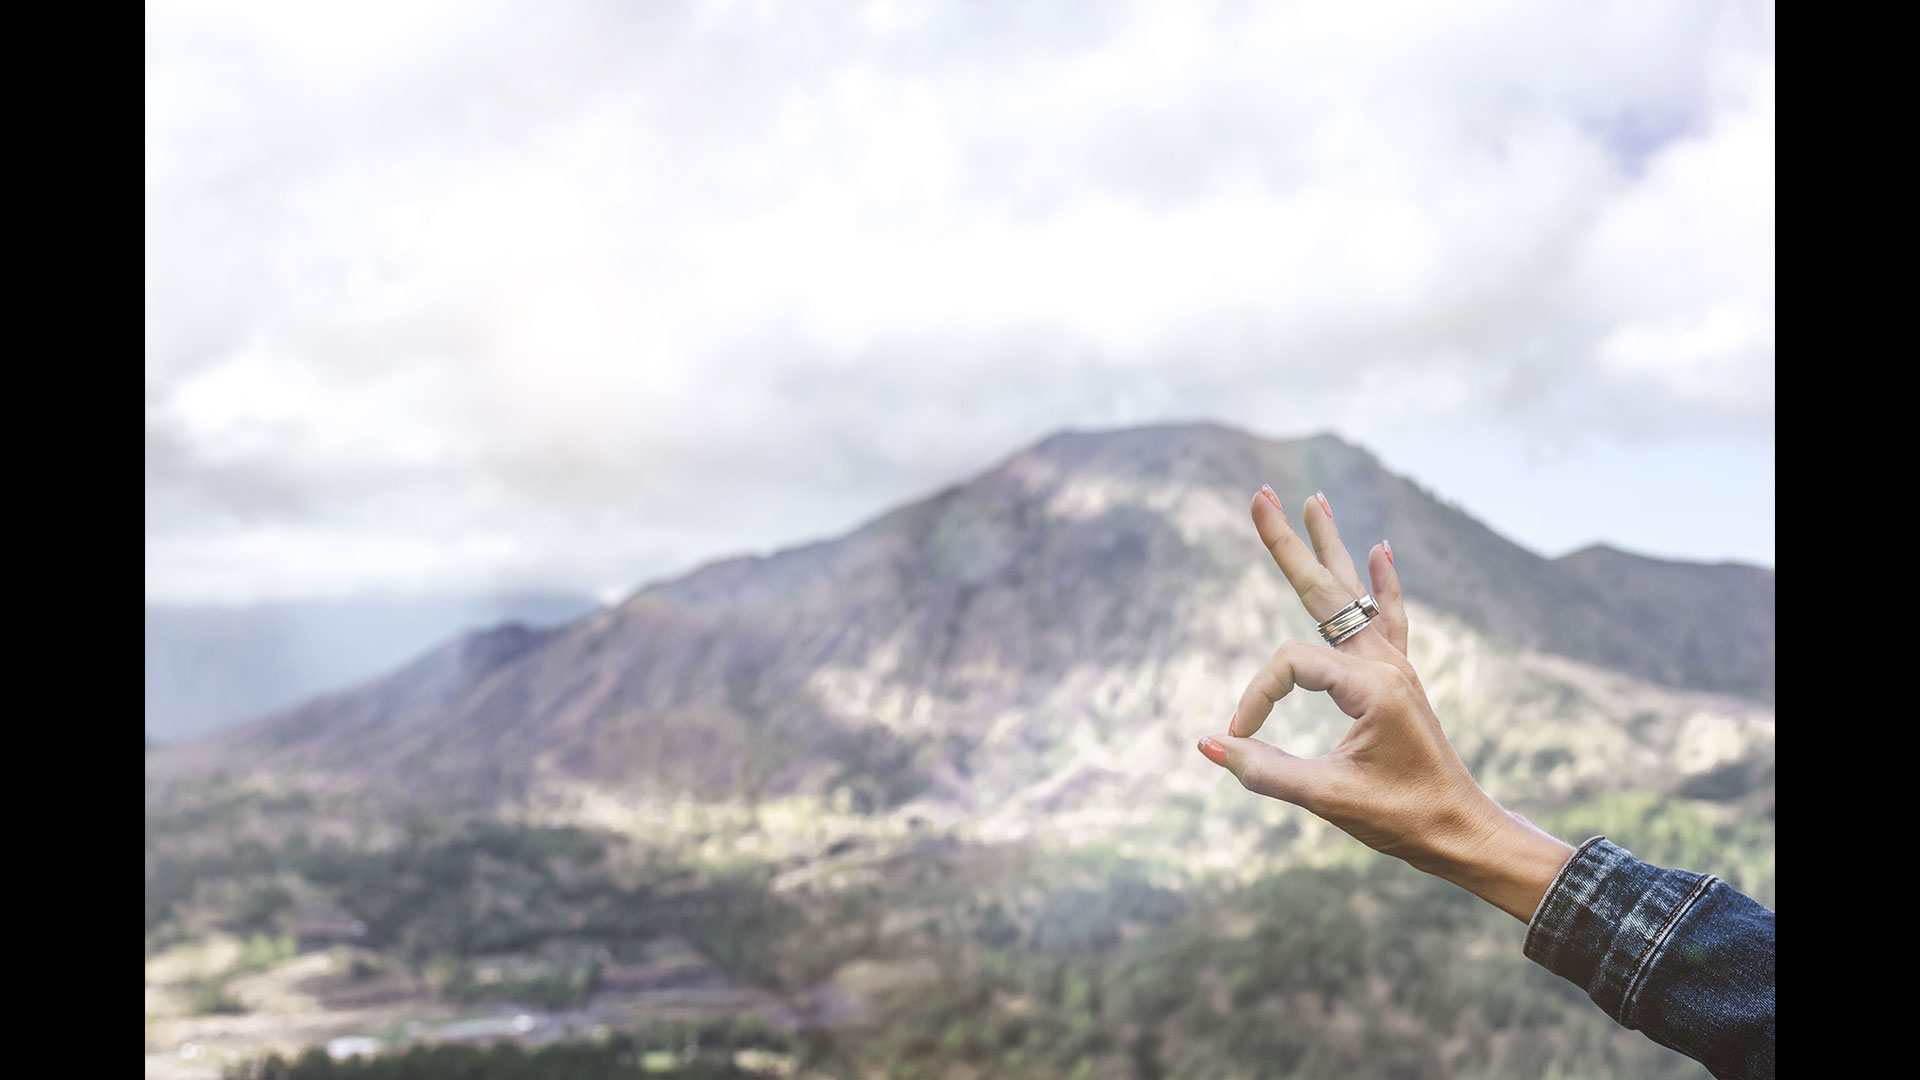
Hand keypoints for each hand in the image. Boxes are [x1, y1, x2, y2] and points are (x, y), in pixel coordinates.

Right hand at [1196, 487, 1574, 921]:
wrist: (1461, 832)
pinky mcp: (1399, 680)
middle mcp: (1383, 663)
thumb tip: (1209, 743)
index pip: (1288, 665)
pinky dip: (1382, 584)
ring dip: (1332, 547)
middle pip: (1324, 590)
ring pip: (1354, 594)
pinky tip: (1381, 551)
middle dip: (1290, 543)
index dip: (1256, 698)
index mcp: (1369, 685)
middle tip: (1261, 495)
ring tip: (1314, 501)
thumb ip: (1266, 771)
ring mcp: (1395, 667)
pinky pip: (1389, 618)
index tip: (1240, 736)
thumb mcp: (1328, 798)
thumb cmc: (1400, 817)